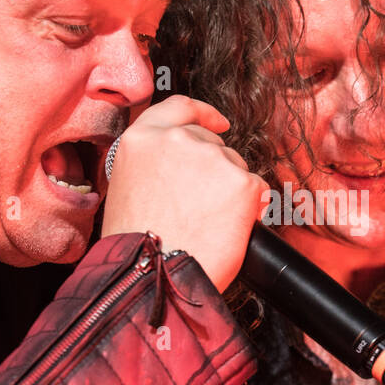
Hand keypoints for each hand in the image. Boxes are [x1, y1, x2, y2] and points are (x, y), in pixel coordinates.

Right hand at [101, 94, 268, 291]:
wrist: (154, 277)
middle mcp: (177, 140)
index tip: (219, 122)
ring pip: (235, 168)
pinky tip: (227, 229)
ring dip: (231, 192)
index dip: (204, 114)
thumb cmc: (138, 246)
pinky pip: (256, 191)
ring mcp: (212, 158)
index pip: (180, 108)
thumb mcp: (128, 189)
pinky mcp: (241, 182)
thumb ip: (153, 165)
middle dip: (215, 170)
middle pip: (212, 144)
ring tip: (208, 225)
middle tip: (203, 206)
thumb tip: (177, 169)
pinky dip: (250, 210)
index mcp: (142, 140)